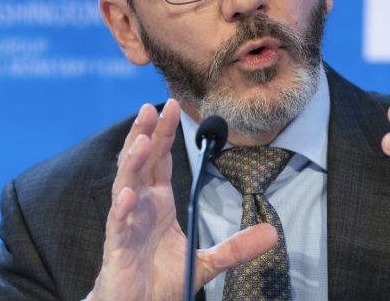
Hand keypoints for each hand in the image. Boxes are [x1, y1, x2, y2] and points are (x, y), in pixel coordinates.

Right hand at [86, 99, 278, 300]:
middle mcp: (140, 207)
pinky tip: (129, 193)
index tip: (170, 105)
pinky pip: (118, 223)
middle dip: (146, 134)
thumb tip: (273, 234)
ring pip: (125, 185)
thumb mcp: (206, 262)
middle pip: (141, 162)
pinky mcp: (117, 247)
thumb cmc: (161, 283)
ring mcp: (126, 224)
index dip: (164, 133)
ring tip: (142, 140)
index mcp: (158, 204)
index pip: (160, 160)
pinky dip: (123, 207)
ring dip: (132, 162)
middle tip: (151, 107)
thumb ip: (236, 246)